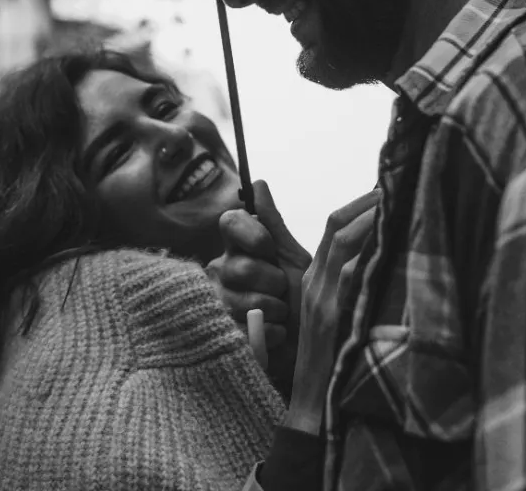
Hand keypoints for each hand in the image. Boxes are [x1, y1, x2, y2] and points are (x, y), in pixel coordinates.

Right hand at [208, 181, 311, 356]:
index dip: (254, 235)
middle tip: (282, 289)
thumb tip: (257, 183)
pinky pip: (250, 329)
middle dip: (274, 281)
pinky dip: (274, 333)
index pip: (229, 222)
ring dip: (277, 310)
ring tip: (282, 313)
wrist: (309, 342)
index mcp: (235, 247)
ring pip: (246, 302)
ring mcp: (216, 304)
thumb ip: (272, 222)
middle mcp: (219, 271)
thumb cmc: (300, 295)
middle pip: (241, 267)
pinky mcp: (222, 336)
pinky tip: (277, 333)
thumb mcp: (291, 256)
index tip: (270, 250)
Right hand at [284, 189, 379, 435]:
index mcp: (314, 279)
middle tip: (402, 183)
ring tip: (405, 203)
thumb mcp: (334, 315)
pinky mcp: (334, 319)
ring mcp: (324, 300)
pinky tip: (399, 243)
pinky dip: (374, 254)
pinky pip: (353, 276)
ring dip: (376, 220)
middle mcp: (316, 284)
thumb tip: (377, 255)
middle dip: (370, 201)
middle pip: (338, 226)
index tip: (389, 185)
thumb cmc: (329, 362)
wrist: (312, 407)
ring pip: (345, 244)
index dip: (360, 201)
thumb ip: (349, 283)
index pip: (333, 224)